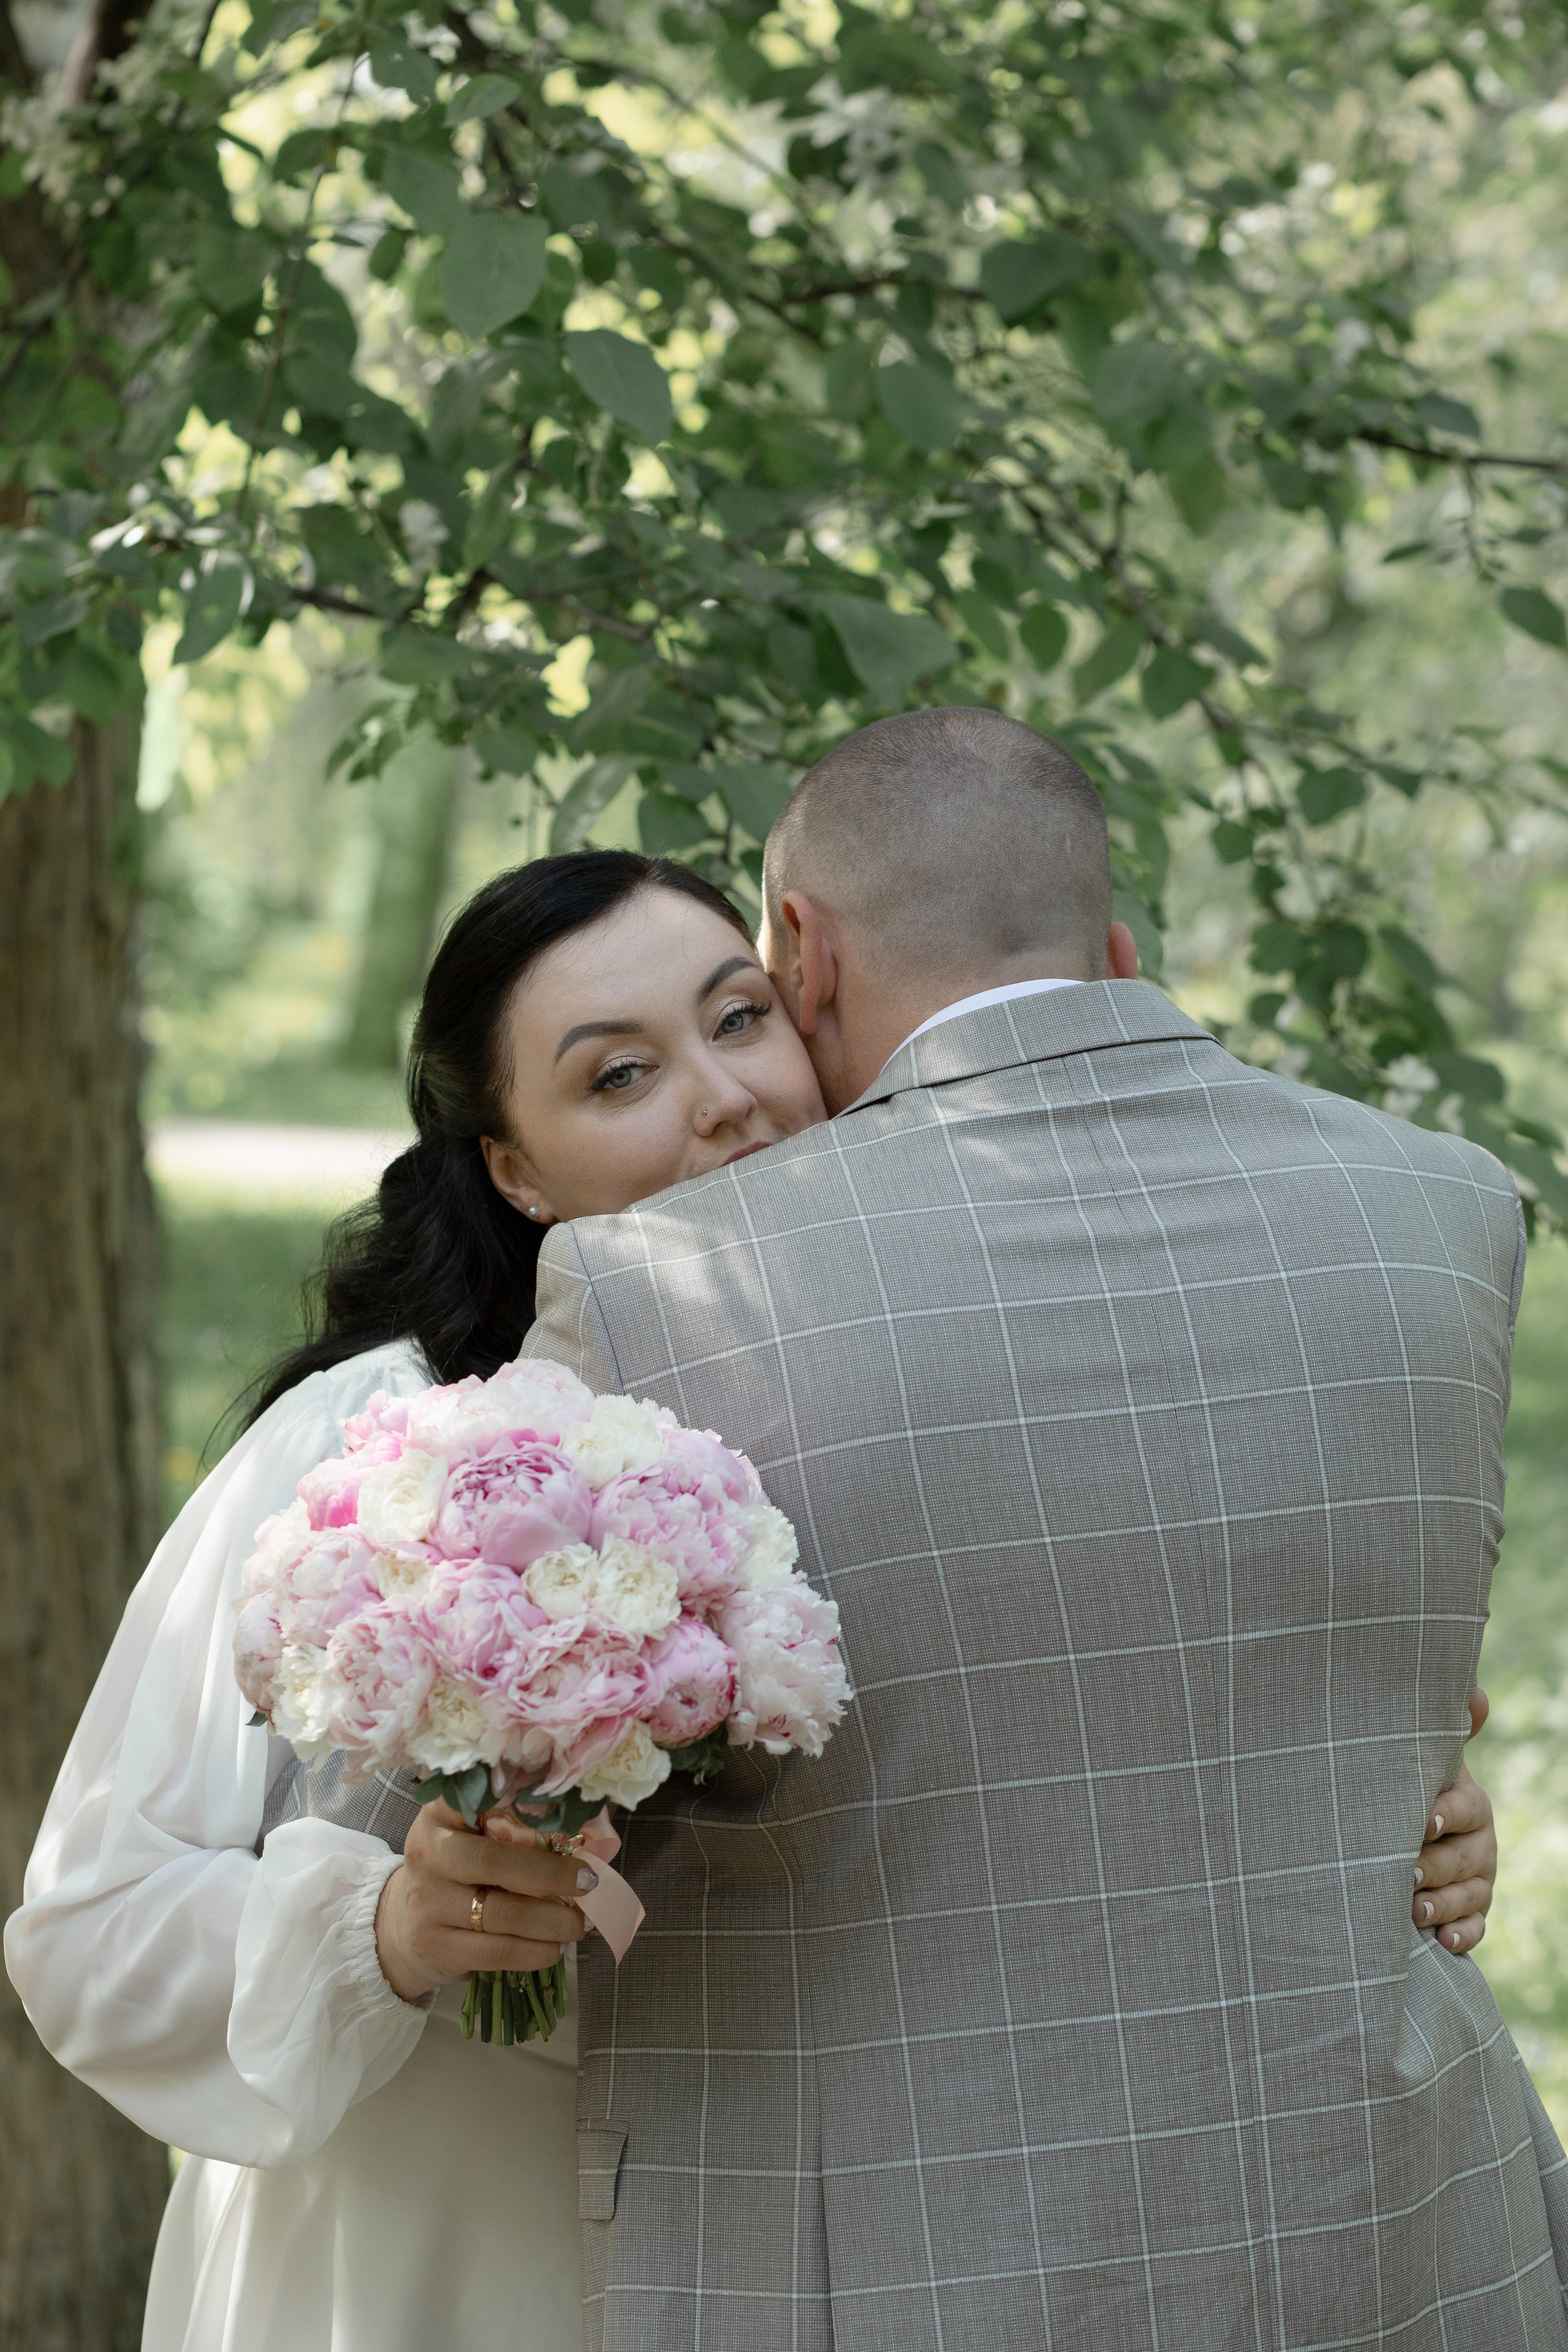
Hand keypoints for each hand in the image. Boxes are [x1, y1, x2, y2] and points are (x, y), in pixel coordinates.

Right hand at [374, 1801, 592, 2004]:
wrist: (403, 1925)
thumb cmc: (458, 1871)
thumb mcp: (473, 1836)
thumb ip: (516, 1826)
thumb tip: (592, 1832)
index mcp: (440, 1812)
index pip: (478, 1795)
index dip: (524, 1803)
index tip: (568, 1814)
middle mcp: (428, 1851)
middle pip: (496, 1860)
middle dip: (552, 1874)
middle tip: (588, 1881)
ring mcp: (427, 1901)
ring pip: (503, 1913)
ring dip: (554, 1921)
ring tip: (580, 1923)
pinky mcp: (435, 1945)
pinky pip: (498, 1952)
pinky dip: (537, 1951)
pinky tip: (556, 1947)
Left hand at [1413, 1690, 1495, 1957]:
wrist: (1412, 1833)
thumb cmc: (1412, 1790)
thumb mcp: (1424, 1763)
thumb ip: (1445, 1735)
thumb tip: (1474, 1693)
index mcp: (1469, 1804)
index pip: (1466, 1808)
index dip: (1447, 1814)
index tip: (1425, 1820)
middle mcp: (1480, 1844)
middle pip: (1464, 1858)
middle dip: (1436, 1867)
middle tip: (1404, 1872)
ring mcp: (1478, 1881)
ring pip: (1468, 1896)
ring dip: (1442, 1904)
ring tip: (1413, 1910)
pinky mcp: (1471, 1913)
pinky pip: (1474, 1930)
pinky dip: (1461, 1936)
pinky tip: (1442, 1942)